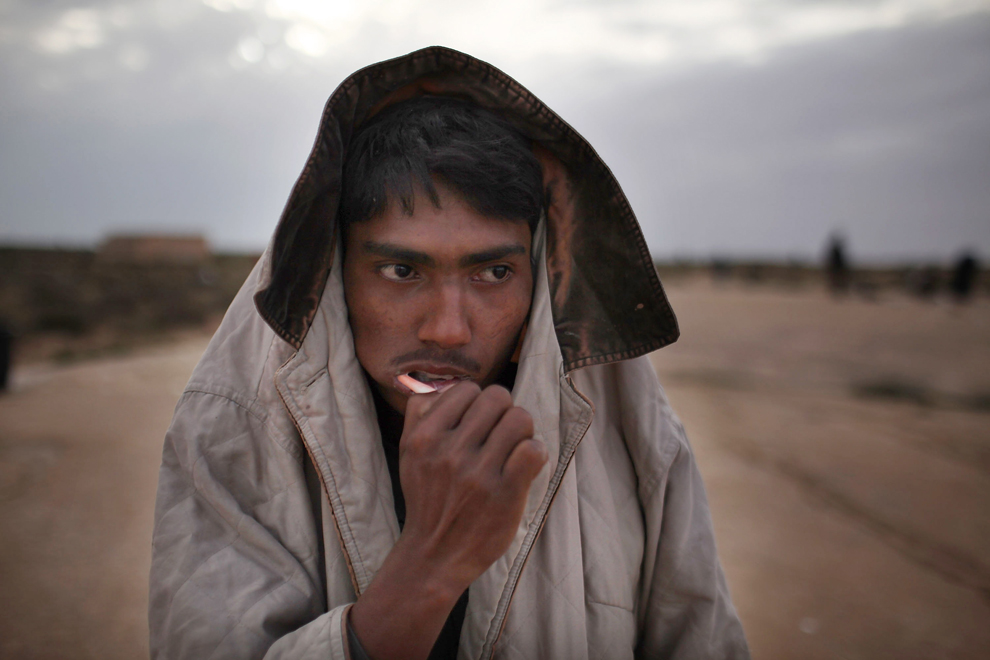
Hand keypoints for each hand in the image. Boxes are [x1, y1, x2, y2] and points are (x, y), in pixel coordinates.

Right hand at [399, 381, 546, 588]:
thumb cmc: (428, 499)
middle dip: (503, 412)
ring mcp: (478, 474)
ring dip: (522, 431)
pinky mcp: (505, 494)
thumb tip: (441, 383)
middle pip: (497, 397)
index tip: (478, 423)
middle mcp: (449, 452)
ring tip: (514, 449)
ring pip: (519, 418)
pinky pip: (533, 450)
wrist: (434, 555)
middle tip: (500, 435)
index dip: (477, 402)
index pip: (467, 389)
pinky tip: (524, 465)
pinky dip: (534, 452)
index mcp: (424, 437)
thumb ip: (419, 413)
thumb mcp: (409, 454)